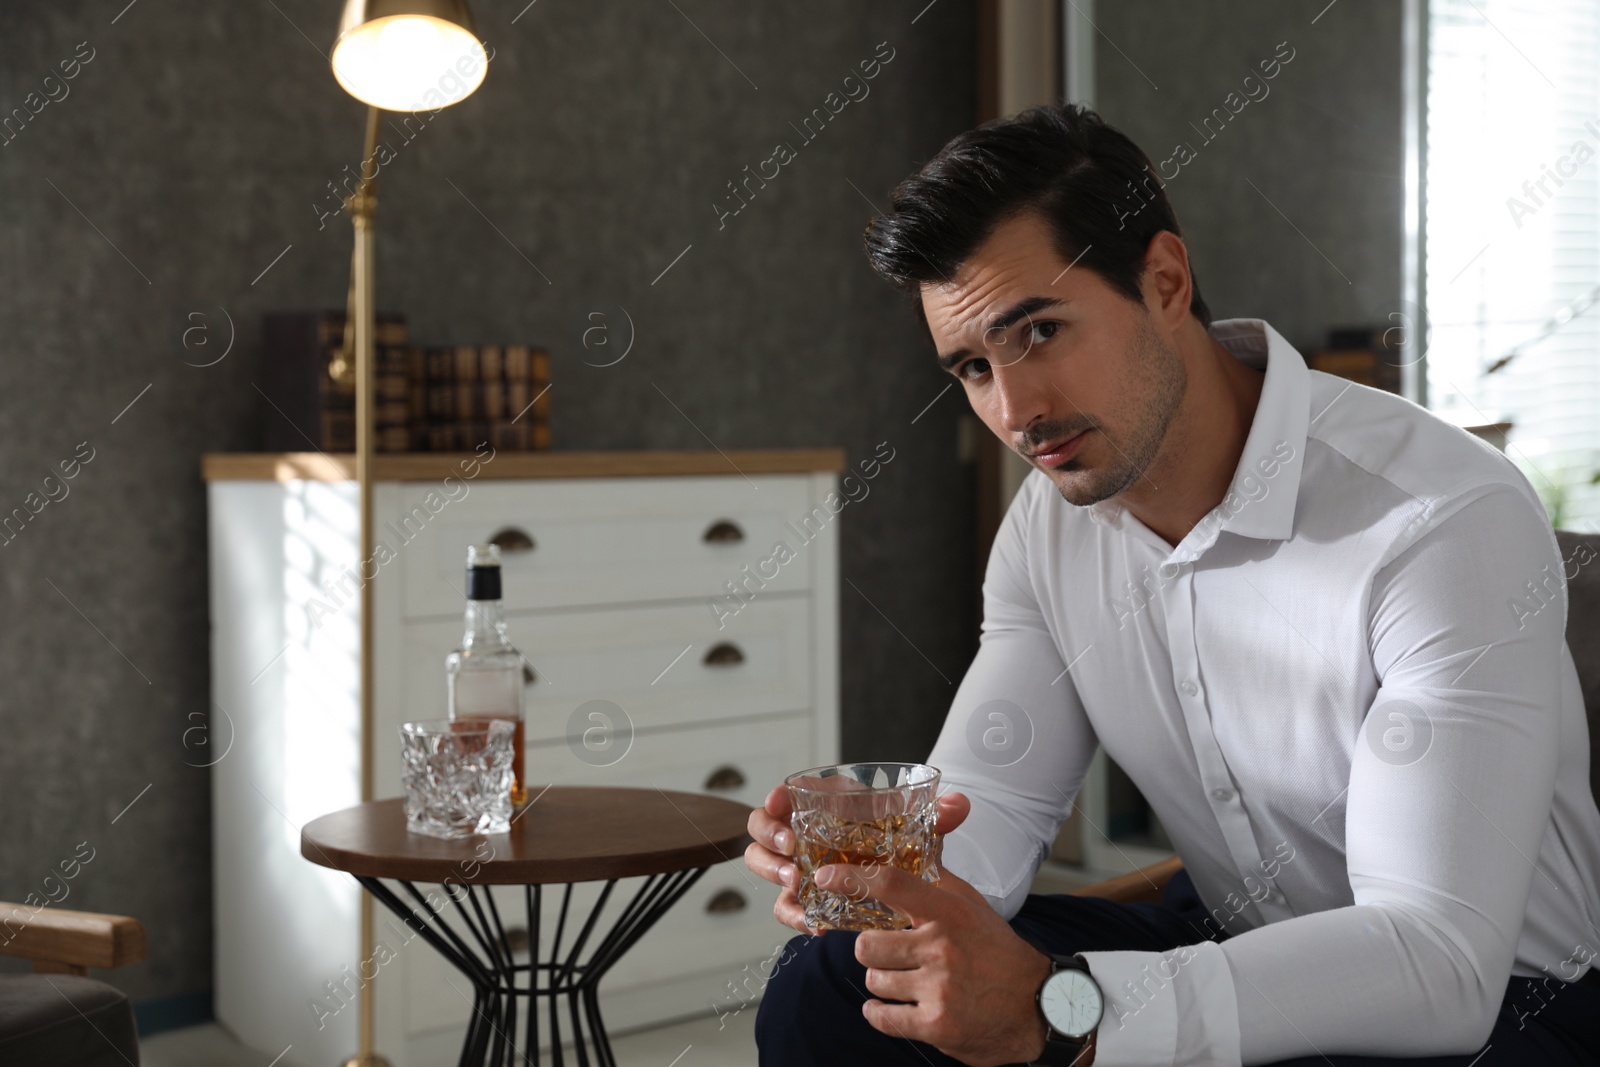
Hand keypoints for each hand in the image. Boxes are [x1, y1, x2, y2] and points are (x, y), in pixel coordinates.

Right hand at [743, 784, 972, 935]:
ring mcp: (796, 866)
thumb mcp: (917, 832)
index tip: (782, 801)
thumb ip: (937, 818)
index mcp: (822, 807)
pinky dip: (795, 915)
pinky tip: (816, 923)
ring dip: (772, 872)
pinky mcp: (802, 898)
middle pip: (761, 827)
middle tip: (791, 848)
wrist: (900, 890)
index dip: (776, 797)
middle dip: (769, 836)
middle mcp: (801, 834)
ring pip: (762, 864)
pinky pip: (785, 906)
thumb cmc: (898, 847)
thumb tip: (960, 804)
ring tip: (797, 882)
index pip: (785, 794)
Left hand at [817, 860, 1053, 1066]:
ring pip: (874, 980)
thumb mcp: (973, 906)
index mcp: (950, 912)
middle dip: (873, 951)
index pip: (892, 884)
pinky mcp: (936, 1025)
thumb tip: (913, 841)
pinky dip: (880, 1013)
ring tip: (906, 981)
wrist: (1040, 1006)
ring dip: (883, 982)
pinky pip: (881, 1016)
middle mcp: (943, 948)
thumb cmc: (999, 951)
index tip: (825, 877)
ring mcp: (939, 988)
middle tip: (892, 953)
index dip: (852, 878)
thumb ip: (938, 877)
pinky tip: (894, 1007)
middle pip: (867, 944)